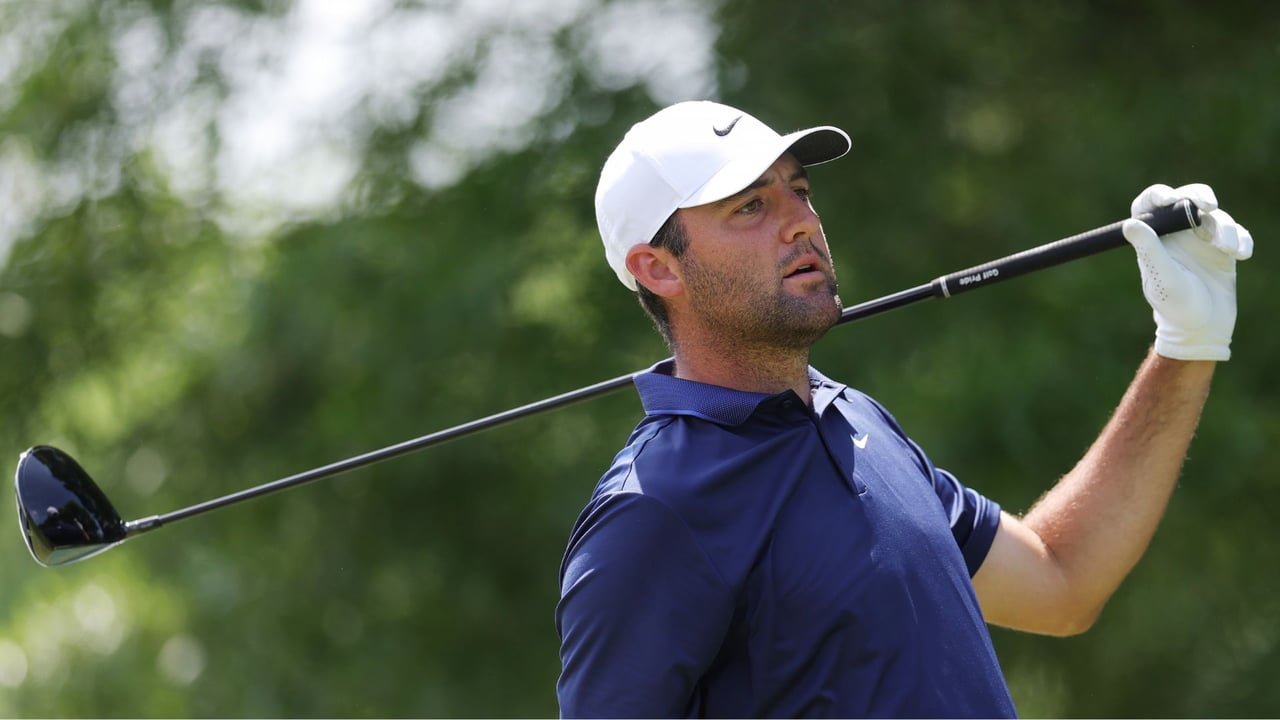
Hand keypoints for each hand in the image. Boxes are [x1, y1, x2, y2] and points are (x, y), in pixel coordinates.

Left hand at [1122, 183, 1253, 360]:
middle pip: (1186, 200)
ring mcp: (1201, 241)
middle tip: (1209, 205)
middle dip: (1199, 196)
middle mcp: (1176, 235)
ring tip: (1228, 249)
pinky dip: (1241, 240)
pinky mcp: (1223, 250)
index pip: (1150, 205)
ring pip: (1216, 217)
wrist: (1203, 330)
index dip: (1159, 195)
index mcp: (1154, 239)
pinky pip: (1237, 233)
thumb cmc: (1176, 307)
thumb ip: (1150, 250)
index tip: (1171, 199)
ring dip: (1225, 228)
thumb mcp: (1164, 278)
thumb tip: (1130, 224)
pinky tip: (1241, 255)